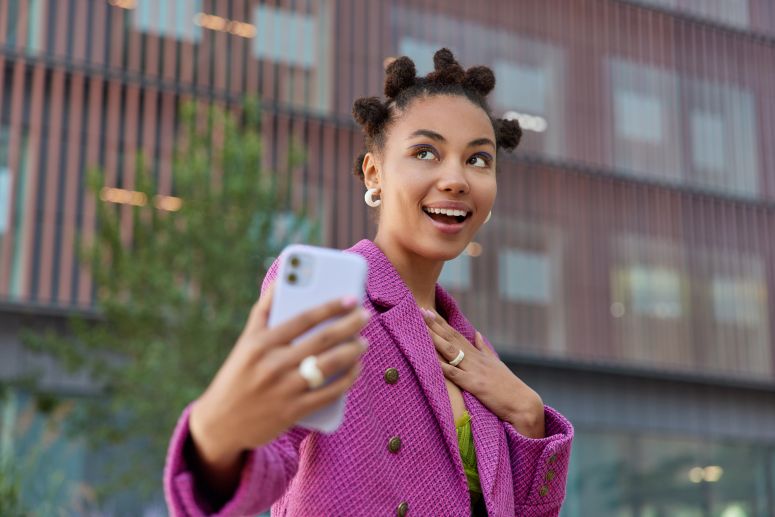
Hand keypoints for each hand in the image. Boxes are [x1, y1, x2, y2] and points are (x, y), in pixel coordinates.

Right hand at [189, 284, 369, 496]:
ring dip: (352, 351)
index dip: (330, 306)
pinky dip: (347, 379)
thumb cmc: (238, 374)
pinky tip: (356, 369)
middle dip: (349, 325)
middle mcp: (272, 364)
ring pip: (329, 365)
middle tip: (365, 316)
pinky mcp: (293, 412)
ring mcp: (284, 389)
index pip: (303, 318)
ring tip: (363, 342)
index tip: (350, 298)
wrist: (221, 422)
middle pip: (321, 340)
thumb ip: (263, 311)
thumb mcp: (245, 341)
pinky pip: (329, 393)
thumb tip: (282, 280)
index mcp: (260, 343)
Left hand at [421, 309, 544, 437]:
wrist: (523, 402)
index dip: (441, 323)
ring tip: (422, 328)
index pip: (456, 335)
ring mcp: (475, 370)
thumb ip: (483, 348)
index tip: (428, 311)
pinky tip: (432, 361)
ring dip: (436, 339)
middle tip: (420, 310)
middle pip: (451, 338)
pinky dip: (444, 368)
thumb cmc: (508, 386)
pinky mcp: (475, 385)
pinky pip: (456, 375)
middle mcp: (475, 359)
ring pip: (451, 352)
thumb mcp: (495, 363)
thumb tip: (476, 333)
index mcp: (478, 354)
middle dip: (435, 325)